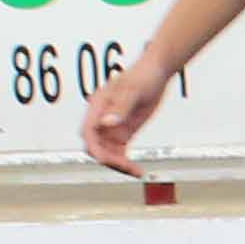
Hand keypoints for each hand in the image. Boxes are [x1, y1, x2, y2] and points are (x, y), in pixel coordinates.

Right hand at [80, 55, 171, 171]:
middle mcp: (101, 119)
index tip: (106, 160)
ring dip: (118, 165)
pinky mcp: (123, 133)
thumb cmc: (143, 76)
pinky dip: (125, 164)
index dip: (94, 148)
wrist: (157, 72)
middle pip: (95, 147)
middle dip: (107, 159)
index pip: (88, 132)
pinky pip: (119, 153)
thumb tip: (107, 123)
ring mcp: (111, 128)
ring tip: (136, 172)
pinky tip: (137, 171)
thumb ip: (121, 107)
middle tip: (127, 167)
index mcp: (98, 107)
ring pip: (107, 154)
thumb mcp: (133, 91)